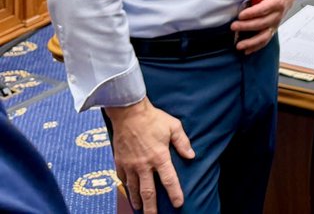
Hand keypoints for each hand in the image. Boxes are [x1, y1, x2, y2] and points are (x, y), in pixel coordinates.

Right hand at [105, 97, 193, 212]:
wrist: (128, 112)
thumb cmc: (153, 118)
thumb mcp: (174, 126)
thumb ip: (183, 142)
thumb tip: (191, 156)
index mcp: (159, 156)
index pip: (169, 180)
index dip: (174, 193)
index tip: (178, 204)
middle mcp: (144, 164)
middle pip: (148, 192)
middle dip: (151, 208)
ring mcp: (130, 165)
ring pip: (133, 189)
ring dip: (137, 201)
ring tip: (140, 209)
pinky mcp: (119, 162)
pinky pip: (123, 178)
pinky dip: (126, 187)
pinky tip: (129, 191)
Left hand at [231, 0, 298, 52]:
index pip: (267, 8)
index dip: (254, 12)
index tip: (242, 14)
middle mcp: (279, 13)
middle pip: (264, 22)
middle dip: (248, 26)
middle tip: (233, 26)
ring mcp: (276, 22)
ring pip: (265, 35)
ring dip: (252, 41)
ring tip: (239, 45)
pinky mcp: (272, 28)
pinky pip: (266, 39)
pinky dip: (256, 47)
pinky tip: (246, 51)